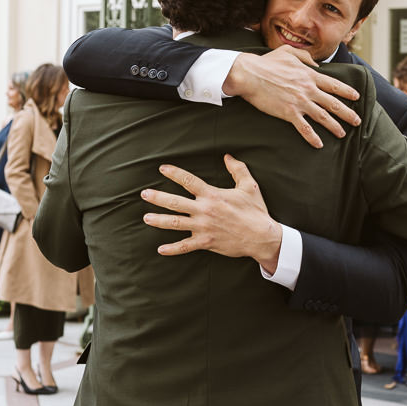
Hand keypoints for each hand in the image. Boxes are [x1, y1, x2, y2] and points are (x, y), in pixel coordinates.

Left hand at [141, 155, 282, 271]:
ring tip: (146, 218)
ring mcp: (204, 227)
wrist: (261, 237)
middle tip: (144, 194)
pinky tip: (161, 249)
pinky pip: (186, 246)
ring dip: (159, 221)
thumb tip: (228, 156)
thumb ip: (237, 169)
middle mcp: (205, 210)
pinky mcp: (206, 242)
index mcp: (213, 195)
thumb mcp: (249, 186)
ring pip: (176, 223)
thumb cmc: (256, 211)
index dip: (174, 173)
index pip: (188, 181)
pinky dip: (173, 249)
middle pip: (175, 202)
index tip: (162, 169)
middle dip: (158, 198)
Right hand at [222, 49, 361, 148]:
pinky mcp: (289, 113)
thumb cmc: (266, 63)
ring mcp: (300, 102)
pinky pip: (304, 128)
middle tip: (357, 121)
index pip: (334, 85)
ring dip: (335, 126)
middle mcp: (309, 89)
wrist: (250, 74)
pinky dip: (313, 137)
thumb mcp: (288, 52)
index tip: (357, 97)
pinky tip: (319, 144)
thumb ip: (305, 57)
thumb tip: (316, 64)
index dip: (347, 92)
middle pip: (334, 103)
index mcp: (309, 75)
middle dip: (348, 113)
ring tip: (342, 134)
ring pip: (323, 116)